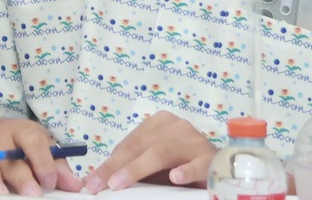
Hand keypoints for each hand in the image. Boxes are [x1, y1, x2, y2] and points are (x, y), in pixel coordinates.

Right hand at [0, 114, 79, 196]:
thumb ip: (56, 166)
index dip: (43, 161)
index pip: (33, 141)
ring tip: (1, 194)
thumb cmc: (16, 146)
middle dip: (21, 178)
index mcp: (20, 131)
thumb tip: (75, 186)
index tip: (50, 181)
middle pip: (10, 160)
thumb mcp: (38, 147)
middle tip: (32, 194)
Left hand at [83, 111, 213, 191]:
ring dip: (138, 169)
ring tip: (119, 184)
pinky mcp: (210, 158)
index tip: (91, 183)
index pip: (128, 144)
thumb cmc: (181, 166)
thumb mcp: (152, 165)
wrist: (220, 169)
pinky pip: (196, 164)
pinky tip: (175, 177)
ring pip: (161, 152)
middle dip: (116, 168)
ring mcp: (193, 139)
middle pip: (140, 146)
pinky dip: (185, 171)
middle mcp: (175, 126)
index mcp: (158, 123)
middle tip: (99, 186)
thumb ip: (128, 168)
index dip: (108, 164)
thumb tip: (92, 181)